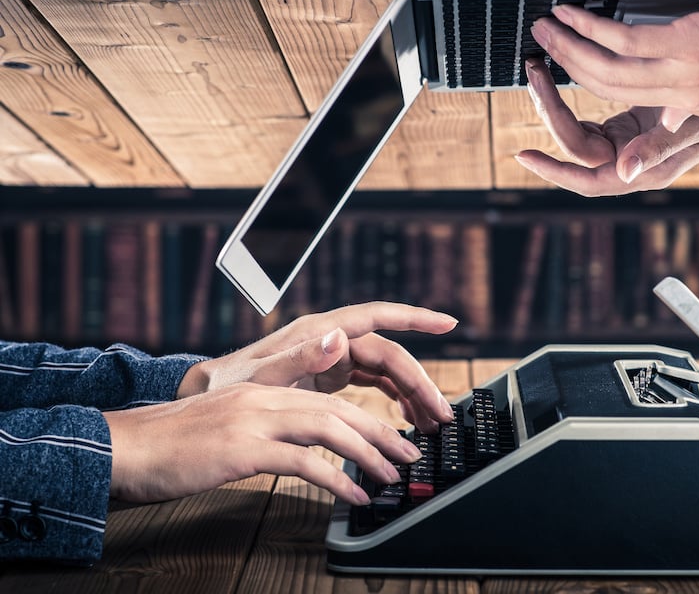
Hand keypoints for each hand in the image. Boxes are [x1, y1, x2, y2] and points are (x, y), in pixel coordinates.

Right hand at [104, 383, 422, 503]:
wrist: (124, 447)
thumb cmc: (173, 442)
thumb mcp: (228, 422)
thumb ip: (268, 423)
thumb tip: (305, 442)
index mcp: (263, 388)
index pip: (330, 397)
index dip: (368, 417)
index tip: (393, 437)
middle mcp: (264, 397)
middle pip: (339, 409)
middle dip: (381, 433)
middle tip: (408, 455)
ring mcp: (253, 419)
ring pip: (329, 428)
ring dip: (368, 454)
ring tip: (390, 476)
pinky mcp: (242, 448)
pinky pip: (302, 461)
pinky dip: (335, 479)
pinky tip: (352, 495)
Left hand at [177, 302, 458, 432]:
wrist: (208, 397)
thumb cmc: (228, 386)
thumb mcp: (259, 377)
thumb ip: (297, 358)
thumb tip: (338, 338)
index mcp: (319, 332)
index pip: (378, 317)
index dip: (415, 319)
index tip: (447, 323)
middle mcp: (332, 340)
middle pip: (391, 355)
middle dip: (421, 383)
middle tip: (441, 414)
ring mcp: (333, 357)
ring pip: (386, 371)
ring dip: (411, 395)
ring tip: (429, 424)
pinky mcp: (331, 375)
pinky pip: (374, 383)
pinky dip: (393, 399)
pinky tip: (405, 418)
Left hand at [516, 59, 698, 194]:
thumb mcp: (693, 126)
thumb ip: (658, 149)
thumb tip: (623, 172)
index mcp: (643, 169)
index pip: (589, 177)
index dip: (555, 171)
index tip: (525, 155)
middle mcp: (628, 160)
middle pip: (576, 145)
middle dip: (551, 111)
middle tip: (536, 74)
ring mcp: (623, 143)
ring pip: (576, 131)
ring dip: (554, 102)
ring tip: (540, 70)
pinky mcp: (623, 126)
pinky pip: (586, 117)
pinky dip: (569, 97)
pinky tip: (556, 74)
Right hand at [529, 0, 698, 129]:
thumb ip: (687, 105)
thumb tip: (661, 119)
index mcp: (681, 109)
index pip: (620, 103)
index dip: (583, 87)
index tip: (557, 76)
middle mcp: (676, 98)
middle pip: (604, 87)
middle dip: (565, 63)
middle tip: (539, 41)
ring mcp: (680, 73)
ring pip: (607, 67)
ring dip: (570, 45)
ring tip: (546, 27)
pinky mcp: (685, 46)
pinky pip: (625, 40)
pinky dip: (593, 27)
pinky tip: (575, 15)